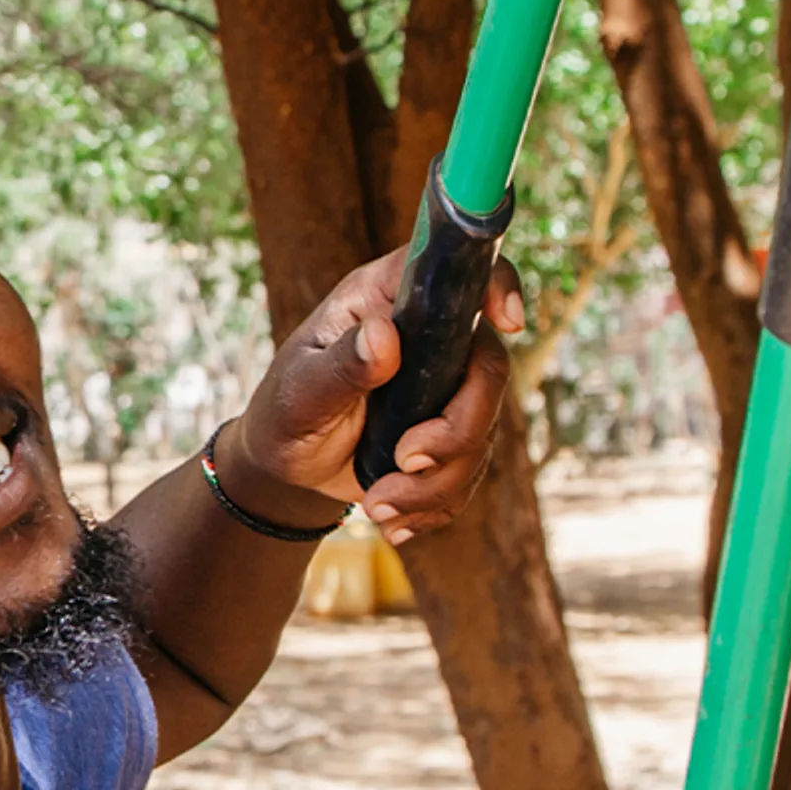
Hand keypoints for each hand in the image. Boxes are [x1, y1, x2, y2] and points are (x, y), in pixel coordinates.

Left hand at [218, 247, 525, 542]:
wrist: (287, 470)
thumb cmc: (284, 413)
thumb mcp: (299, 391)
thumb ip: (340, 367)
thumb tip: (384, 337)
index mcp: (386, 300)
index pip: (454, 271)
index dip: (494, 285)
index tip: (506, 322)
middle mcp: (426, 337)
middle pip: (488, 366)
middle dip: (457, 429)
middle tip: (405, 460)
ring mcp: (444, 386)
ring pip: (484, 430)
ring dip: (435, 483)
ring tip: (377, 503)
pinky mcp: (452, 433)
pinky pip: (472, 472)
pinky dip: (435, 504)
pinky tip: (394, 518)